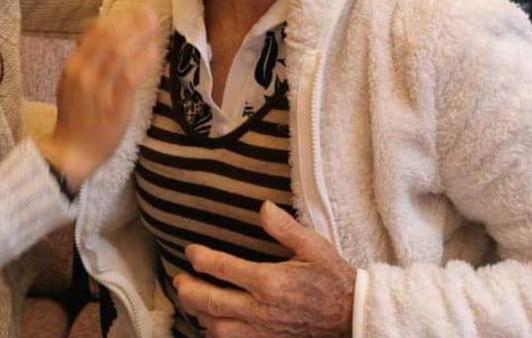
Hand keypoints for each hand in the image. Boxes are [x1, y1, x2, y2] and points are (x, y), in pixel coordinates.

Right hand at [36, 8, 160, 192]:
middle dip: (131, 21)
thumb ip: (86, 64)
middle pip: (108, 37)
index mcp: (72, 67)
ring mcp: (98, 89)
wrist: (71, 153)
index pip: (93, 33)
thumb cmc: (75, 119)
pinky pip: (130, 77)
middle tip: (149, 11)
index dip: (115, 19)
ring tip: (155, 24)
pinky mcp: (114, 105)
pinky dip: (143, 61)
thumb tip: (106, 40)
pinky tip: (155, 52)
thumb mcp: (72, 86)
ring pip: (119, 52)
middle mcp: (82, 73)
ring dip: (139, 34)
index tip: (132, 11)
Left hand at [173, 201, 355, 337]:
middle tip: (179, 279)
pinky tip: (213, 324)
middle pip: (211, 303)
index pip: (222, 268)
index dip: (200, 258)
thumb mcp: (313, 246)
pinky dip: (218, 335)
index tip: (190, 251)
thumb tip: (262, 207)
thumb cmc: (333, 278)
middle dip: (189, 290)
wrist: (353, 316)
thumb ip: (285, 227)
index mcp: (270, 281)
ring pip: (218, 329)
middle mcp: (261, 310)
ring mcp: (263, 332)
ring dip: (199, 315)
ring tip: (190, 302)